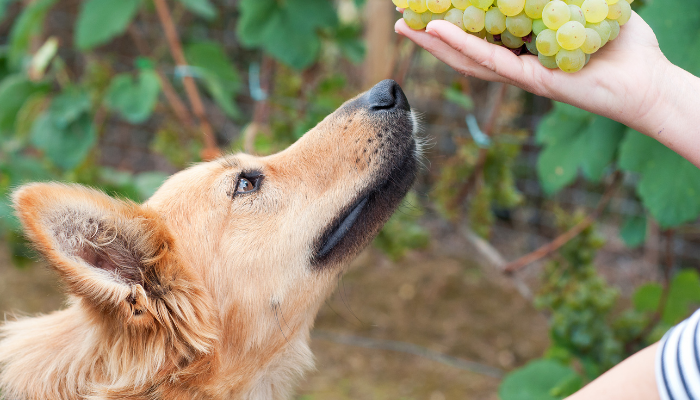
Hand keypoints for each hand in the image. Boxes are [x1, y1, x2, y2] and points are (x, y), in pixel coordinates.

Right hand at [395, 11, 669, 130]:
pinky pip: (489, 61)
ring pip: (468, 58)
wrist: (646, 80)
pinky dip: (462, 45)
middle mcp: (517, 61)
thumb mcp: (586, 5)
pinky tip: (438, 31)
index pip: (483, 32)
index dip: (455, 21)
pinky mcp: (528, 80)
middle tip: (403, 19)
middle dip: (432, 35)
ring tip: (405, 27)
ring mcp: (519, 73)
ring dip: (434, 43)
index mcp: (526, 46)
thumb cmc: (623, 45)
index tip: (432, 7)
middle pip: (466, 48)